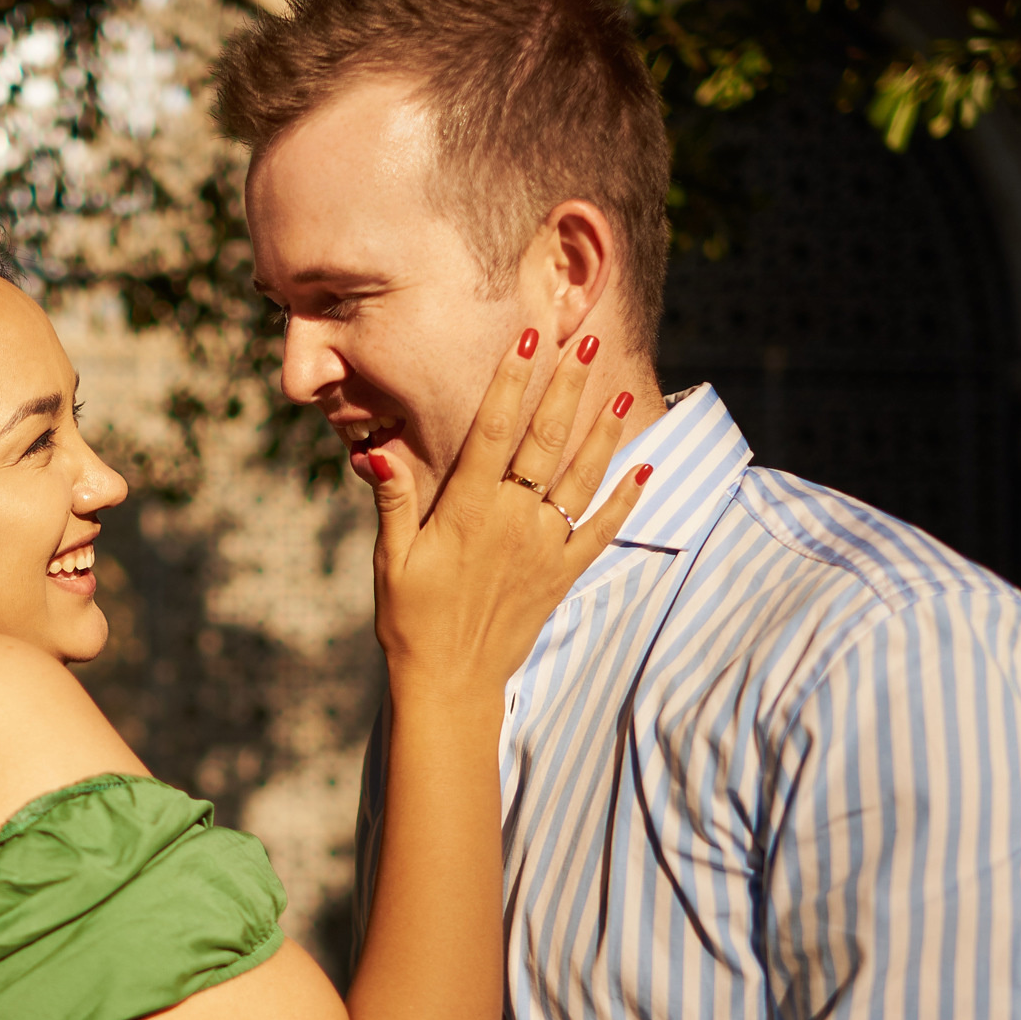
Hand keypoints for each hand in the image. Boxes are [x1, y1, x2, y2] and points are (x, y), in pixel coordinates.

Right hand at [368, 331, 646, 704]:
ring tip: (622, 390)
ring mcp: (543, 547)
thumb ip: (393, 499)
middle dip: (568, 387)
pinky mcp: (561, 574)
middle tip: (589, 341)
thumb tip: (374, 448)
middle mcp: (513, 521)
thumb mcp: (391, 558)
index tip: (528, 337)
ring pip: (581, 477)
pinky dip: (626, 499)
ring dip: (604, 432)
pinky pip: (601, 529)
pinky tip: (646, 468)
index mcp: (468, 511)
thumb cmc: (411, 619)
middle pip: (546, 440)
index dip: (512, 380)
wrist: (450, 681)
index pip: (493, 431)